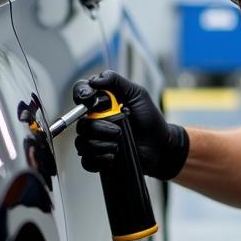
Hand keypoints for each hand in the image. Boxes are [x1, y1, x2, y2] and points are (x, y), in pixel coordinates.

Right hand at [72, 70, 188, 179]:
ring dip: (102, 144)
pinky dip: (99, 159)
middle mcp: (94, 120)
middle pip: (81, 123)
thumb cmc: (149, 119)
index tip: (90, 100)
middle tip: (118, 130)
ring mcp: (94, 140)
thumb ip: (116, 81)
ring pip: (82, 143)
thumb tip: (95, 80)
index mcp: (100, 102)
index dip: (81, 95)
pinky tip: (113, 156)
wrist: (160, 145)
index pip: (80, 93)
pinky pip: (86, 160)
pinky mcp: (97, 158)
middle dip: (100, 127)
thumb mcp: (137, 93)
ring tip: (119, 143)